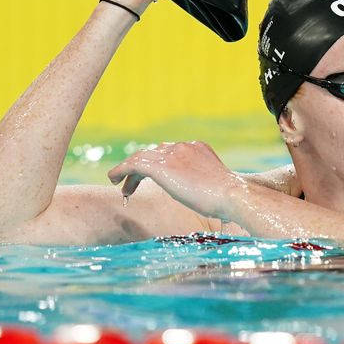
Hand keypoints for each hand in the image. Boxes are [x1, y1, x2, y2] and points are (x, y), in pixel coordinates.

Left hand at [108, 141, 234, 218]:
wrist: (230, 194)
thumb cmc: (228, 197)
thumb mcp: (213, 184)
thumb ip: (200, 181)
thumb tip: (198, 192)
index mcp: (196, 147)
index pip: (168, 152)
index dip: (156, 164)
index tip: (148, 179)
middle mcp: (182, 146)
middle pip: (153, 153)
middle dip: (141, 169)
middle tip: (130, 186)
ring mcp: (171, 154)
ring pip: (141, 158)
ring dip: (128, 171)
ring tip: (120, 186)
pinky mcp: (161, 167)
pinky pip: (134, 164)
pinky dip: (121, 170)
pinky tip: (113, 178)